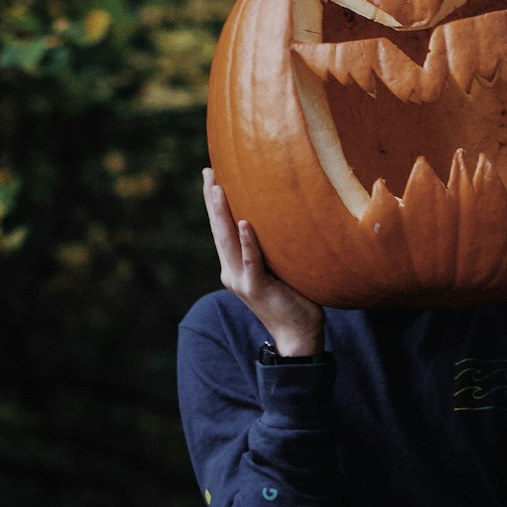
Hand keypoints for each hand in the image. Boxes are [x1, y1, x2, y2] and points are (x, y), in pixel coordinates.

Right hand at [202, 168, 324, 355]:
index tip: (211, 174)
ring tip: (216, 188)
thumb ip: (275, 246)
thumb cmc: (295, 298)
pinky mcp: (256, 288)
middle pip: (219, 229)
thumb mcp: (281, 266)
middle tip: (208, 171)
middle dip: (212, 200)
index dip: (214, 203)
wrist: (298, 335)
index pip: (223, 228)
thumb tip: (289, 213)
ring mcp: (241, 280)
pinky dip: (247, 242)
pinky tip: (245, 223)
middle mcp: (232, 271)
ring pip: (228, 241)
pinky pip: (251, 261)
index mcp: (235, 265)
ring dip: (222, 214)